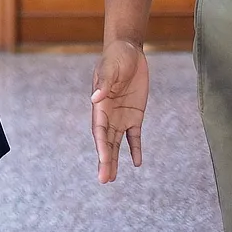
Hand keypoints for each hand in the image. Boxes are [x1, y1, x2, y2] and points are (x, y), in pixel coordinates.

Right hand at [92, 38, 148, 182]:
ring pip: (117, 143)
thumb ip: (105, 84)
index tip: (103, 160)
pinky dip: (135, 149)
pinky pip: (134, 136)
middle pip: (106, 141)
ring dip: (115, 159)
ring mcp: (121, 116)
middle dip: (105, 160)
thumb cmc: (116, 57)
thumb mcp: (112, 68)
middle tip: (104, 179)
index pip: (99, 130)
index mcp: (100, 105)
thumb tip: (95, 99)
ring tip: (112, 178)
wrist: (129, 51)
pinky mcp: (135, 115)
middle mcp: (109, 114)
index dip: (101, 146)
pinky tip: (136, 163)